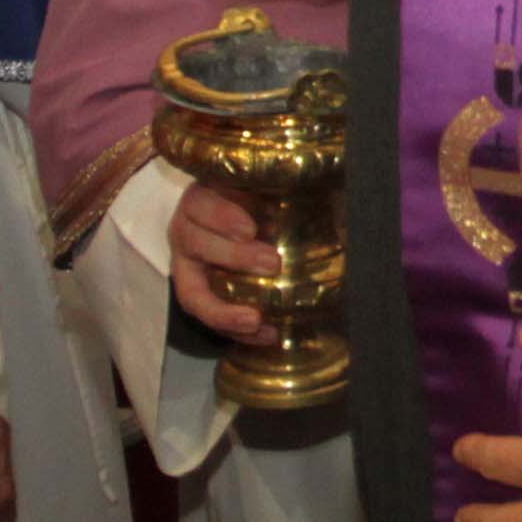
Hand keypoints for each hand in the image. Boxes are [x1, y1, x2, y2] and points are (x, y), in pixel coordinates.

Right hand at [167, 177, 278, 346]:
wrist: (239, 226)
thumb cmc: (256, 200)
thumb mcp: (265, 187)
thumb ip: (289, 187)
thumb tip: (335, 187)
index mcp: (203, 199)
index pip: (200, 202)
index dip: (221, 216)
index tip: (251, 228)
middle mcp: (186, 231)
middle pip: (194, 242)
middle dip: (233, 257)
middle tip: (272, 264)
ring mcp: (187, 267)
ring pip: (191, 290)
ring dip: (224, 309)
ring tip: (256, 319)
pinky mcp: (196, 296)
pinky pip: (208, 319)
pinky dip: (235, 331)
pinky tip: (266, 335)